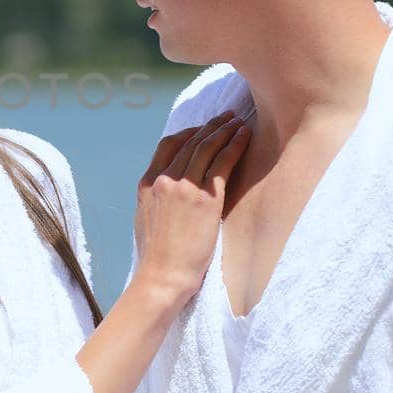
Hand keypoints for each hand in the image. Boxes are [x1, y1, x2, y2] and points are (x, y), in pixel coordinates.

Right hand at [132, 110, 250, 308]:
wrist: (162, 276)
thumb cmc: (157, 257)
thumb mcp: (147, 220)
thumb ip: (157, 199)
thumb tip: (169, 192)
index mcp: (147, 184)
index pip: (168, 145)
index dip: (188, 132)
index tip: (203, 128)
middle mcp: (164, 179)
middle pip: (190, 141)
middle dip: (211, 126)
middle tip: (227, 116)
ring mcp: (184, 187)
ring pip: (207, 147)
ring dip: (225, 130)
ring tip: (238, 121)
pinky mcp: (205, 199)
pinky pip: (223, 163)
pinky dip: (234, 145)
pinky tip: (245, 137)